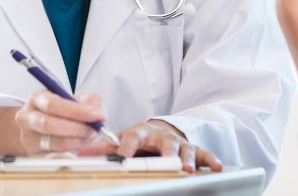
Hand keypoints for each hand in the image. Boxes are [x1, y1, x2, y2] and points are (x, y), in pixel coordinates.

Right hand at [15, 90, 105, 154]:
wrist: (44, 125)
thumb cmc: (62, 110)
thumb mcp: (75, 99)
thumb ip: (89, 101)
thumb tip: (98, 112)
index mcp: (37, 98)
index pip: (53, 104)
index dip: (77, 111)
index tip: (96, 114)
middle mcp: (27, 118)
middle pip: (50, 124)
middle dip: (77, 128)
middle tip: (94, 129)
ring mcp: (28, 138)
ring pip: (53, 142)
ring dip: (76, 141)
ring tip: (89, 137)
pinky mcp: (32, 155)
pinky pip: (51, 159)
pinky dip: (67, 155)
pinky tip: (77, 151)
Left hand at [78, 119, 222, 172]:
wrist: (160, 128)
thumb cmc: (139, 137)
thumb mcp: (122, 138)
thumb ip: (105, 147)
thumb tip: (80, 153)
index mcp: (142, 131)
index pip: (133, 136)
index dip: (127, 146)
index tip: (121, 157)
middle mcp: (163, 136)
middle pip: (165, 142)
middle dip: (167, 152)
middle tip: (168, 162)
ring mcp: (179, 142)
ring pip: (185, 149)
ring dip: (188, 159)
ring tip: (188, 169)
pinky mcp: (193, 148)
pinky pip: (204, 153)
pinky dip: (211, 160)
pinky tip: (217, 168)